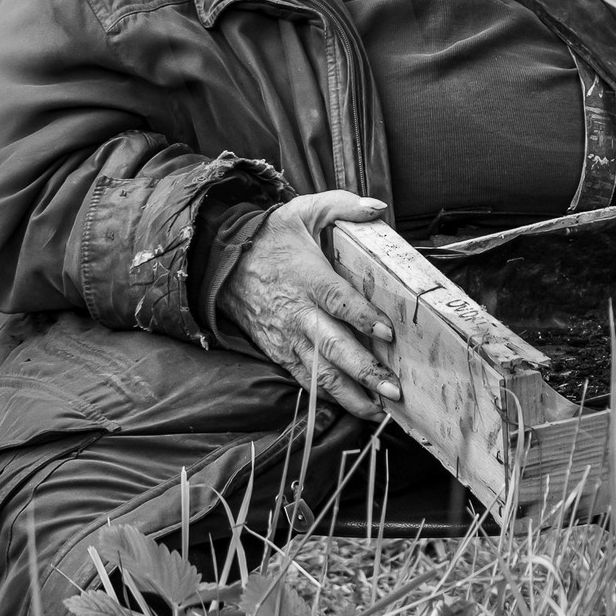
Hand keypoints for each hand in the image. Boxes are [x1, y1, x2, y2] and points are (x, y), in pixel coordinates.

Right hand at [220, 192, 401, 421]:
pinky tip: (353, 405)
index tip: (387, 331)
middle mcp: (298, 313)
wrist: (222, 264)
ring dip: (350, 394)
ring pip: (319, 373)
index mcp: (308, 278)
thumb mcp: (304, 211)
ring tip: (379, 409)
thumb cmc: (271, 237)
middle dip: (363, 370)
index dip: (362, 317)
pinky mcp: (279, 352)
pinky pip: (304, 379)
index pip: (337, 301)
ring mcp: (287, 337)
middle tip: (393, 389)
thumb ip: (343, 206)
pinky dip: (328, 396)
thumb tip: (378, 207)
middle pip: (332, 347)